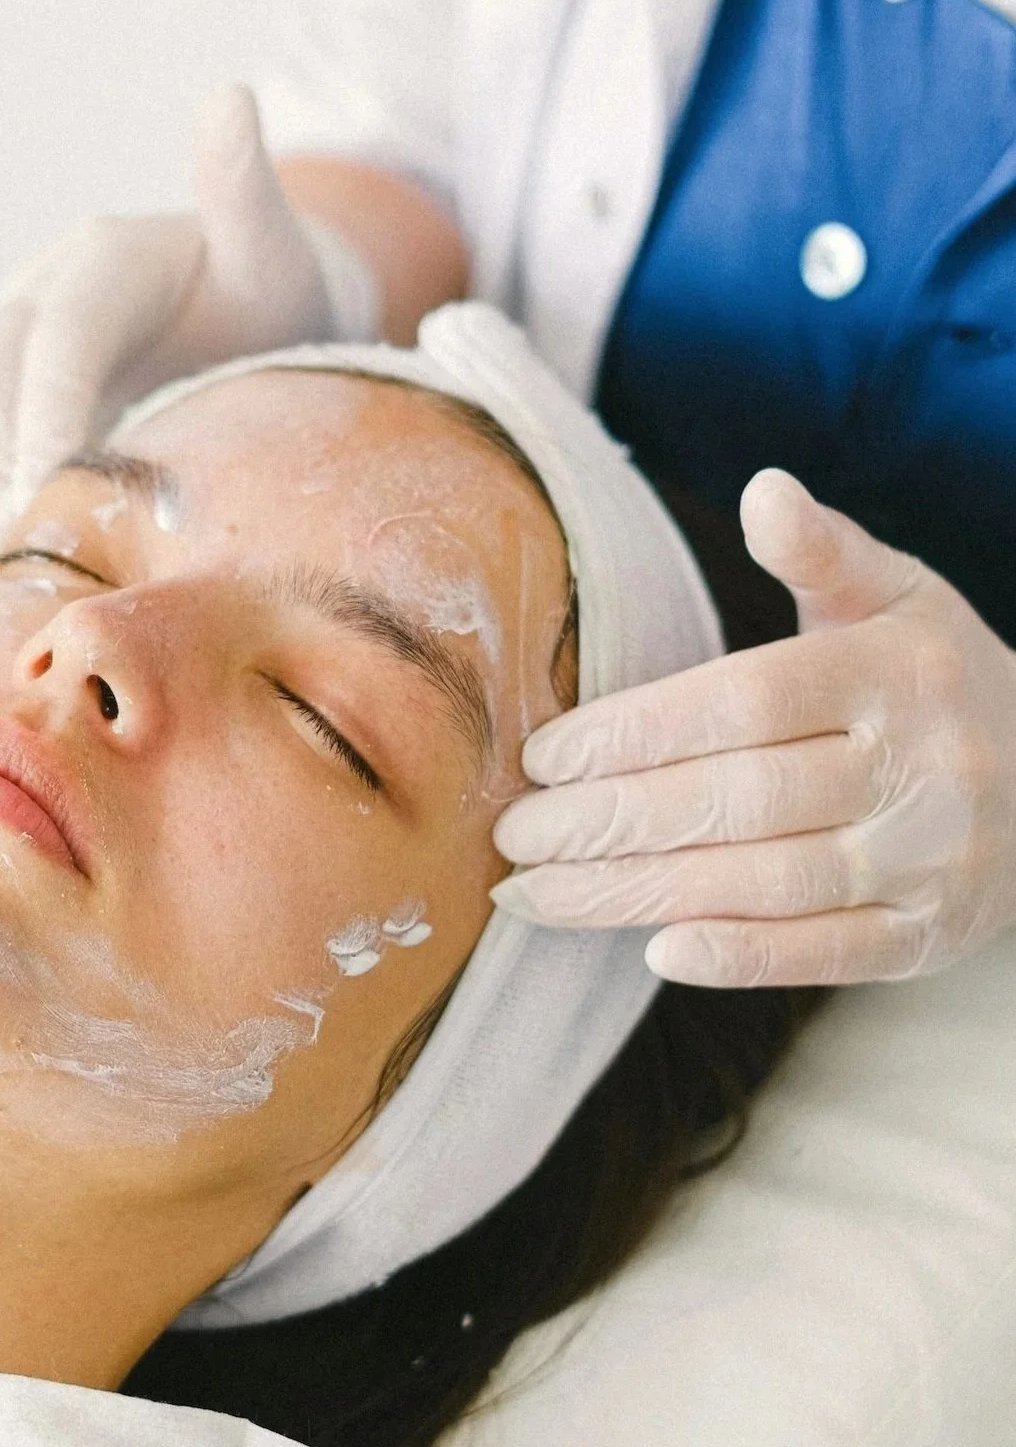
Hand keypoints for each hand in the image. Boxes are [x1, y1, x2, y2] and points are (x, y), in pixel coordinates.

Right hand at [0, 83, 380, 580]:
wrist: (255, 300)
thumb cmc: (274, 286)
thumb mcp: (274, 246)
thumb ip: (243, 191)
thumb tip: (230, 96)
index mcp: (105, 257)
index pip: (65, 335)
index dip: (50, 405)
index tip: (45, 479)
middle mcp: (42, 288)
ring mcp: (10, 330)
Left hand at [491, 470, 1015, 985]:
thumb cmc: (933, 680)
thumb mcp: (896, 598)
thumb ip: (822, 552)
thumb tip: (764, 490)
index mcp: (894, 672)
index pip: (741, 703)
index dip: (634, 733)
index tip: (543, 758)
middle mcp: (920, 767)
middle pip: (738, 800)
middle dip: (610, 822)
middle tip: (513, 837)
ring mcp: (930, 859)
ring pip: (765, 883)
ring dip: (640, 893)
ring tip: (538, 897)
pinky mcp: (930, 935)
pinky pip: (826, 953)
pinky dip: (742, 956)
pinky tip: (654, 951)